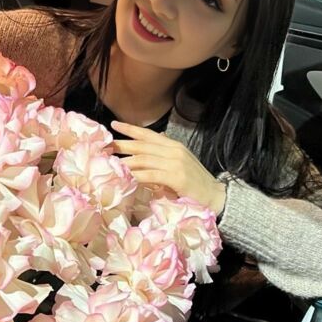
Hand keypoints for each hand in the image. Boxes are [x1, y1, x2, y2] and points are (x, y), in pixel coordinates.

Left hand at [111, 120, 226, 214]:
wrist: (216, 196)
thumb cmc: (195, 183)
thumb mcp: (180, 164)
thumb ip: (165, 155)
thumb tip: (150, 147)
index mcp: (174, 146)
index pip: (148, 134)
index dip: (130, 129)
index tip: (114, 125)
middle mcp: (174, 150)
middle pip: (143, 144)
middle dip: (123, 144)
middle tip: (106, 145)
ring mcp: (175, 163)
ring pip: (144, 159)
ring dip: (125, 161)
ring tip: (110, 163)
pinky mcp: (176, 177)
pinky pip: (151, 174)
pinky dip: (137, 175)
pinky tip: (126, 177)